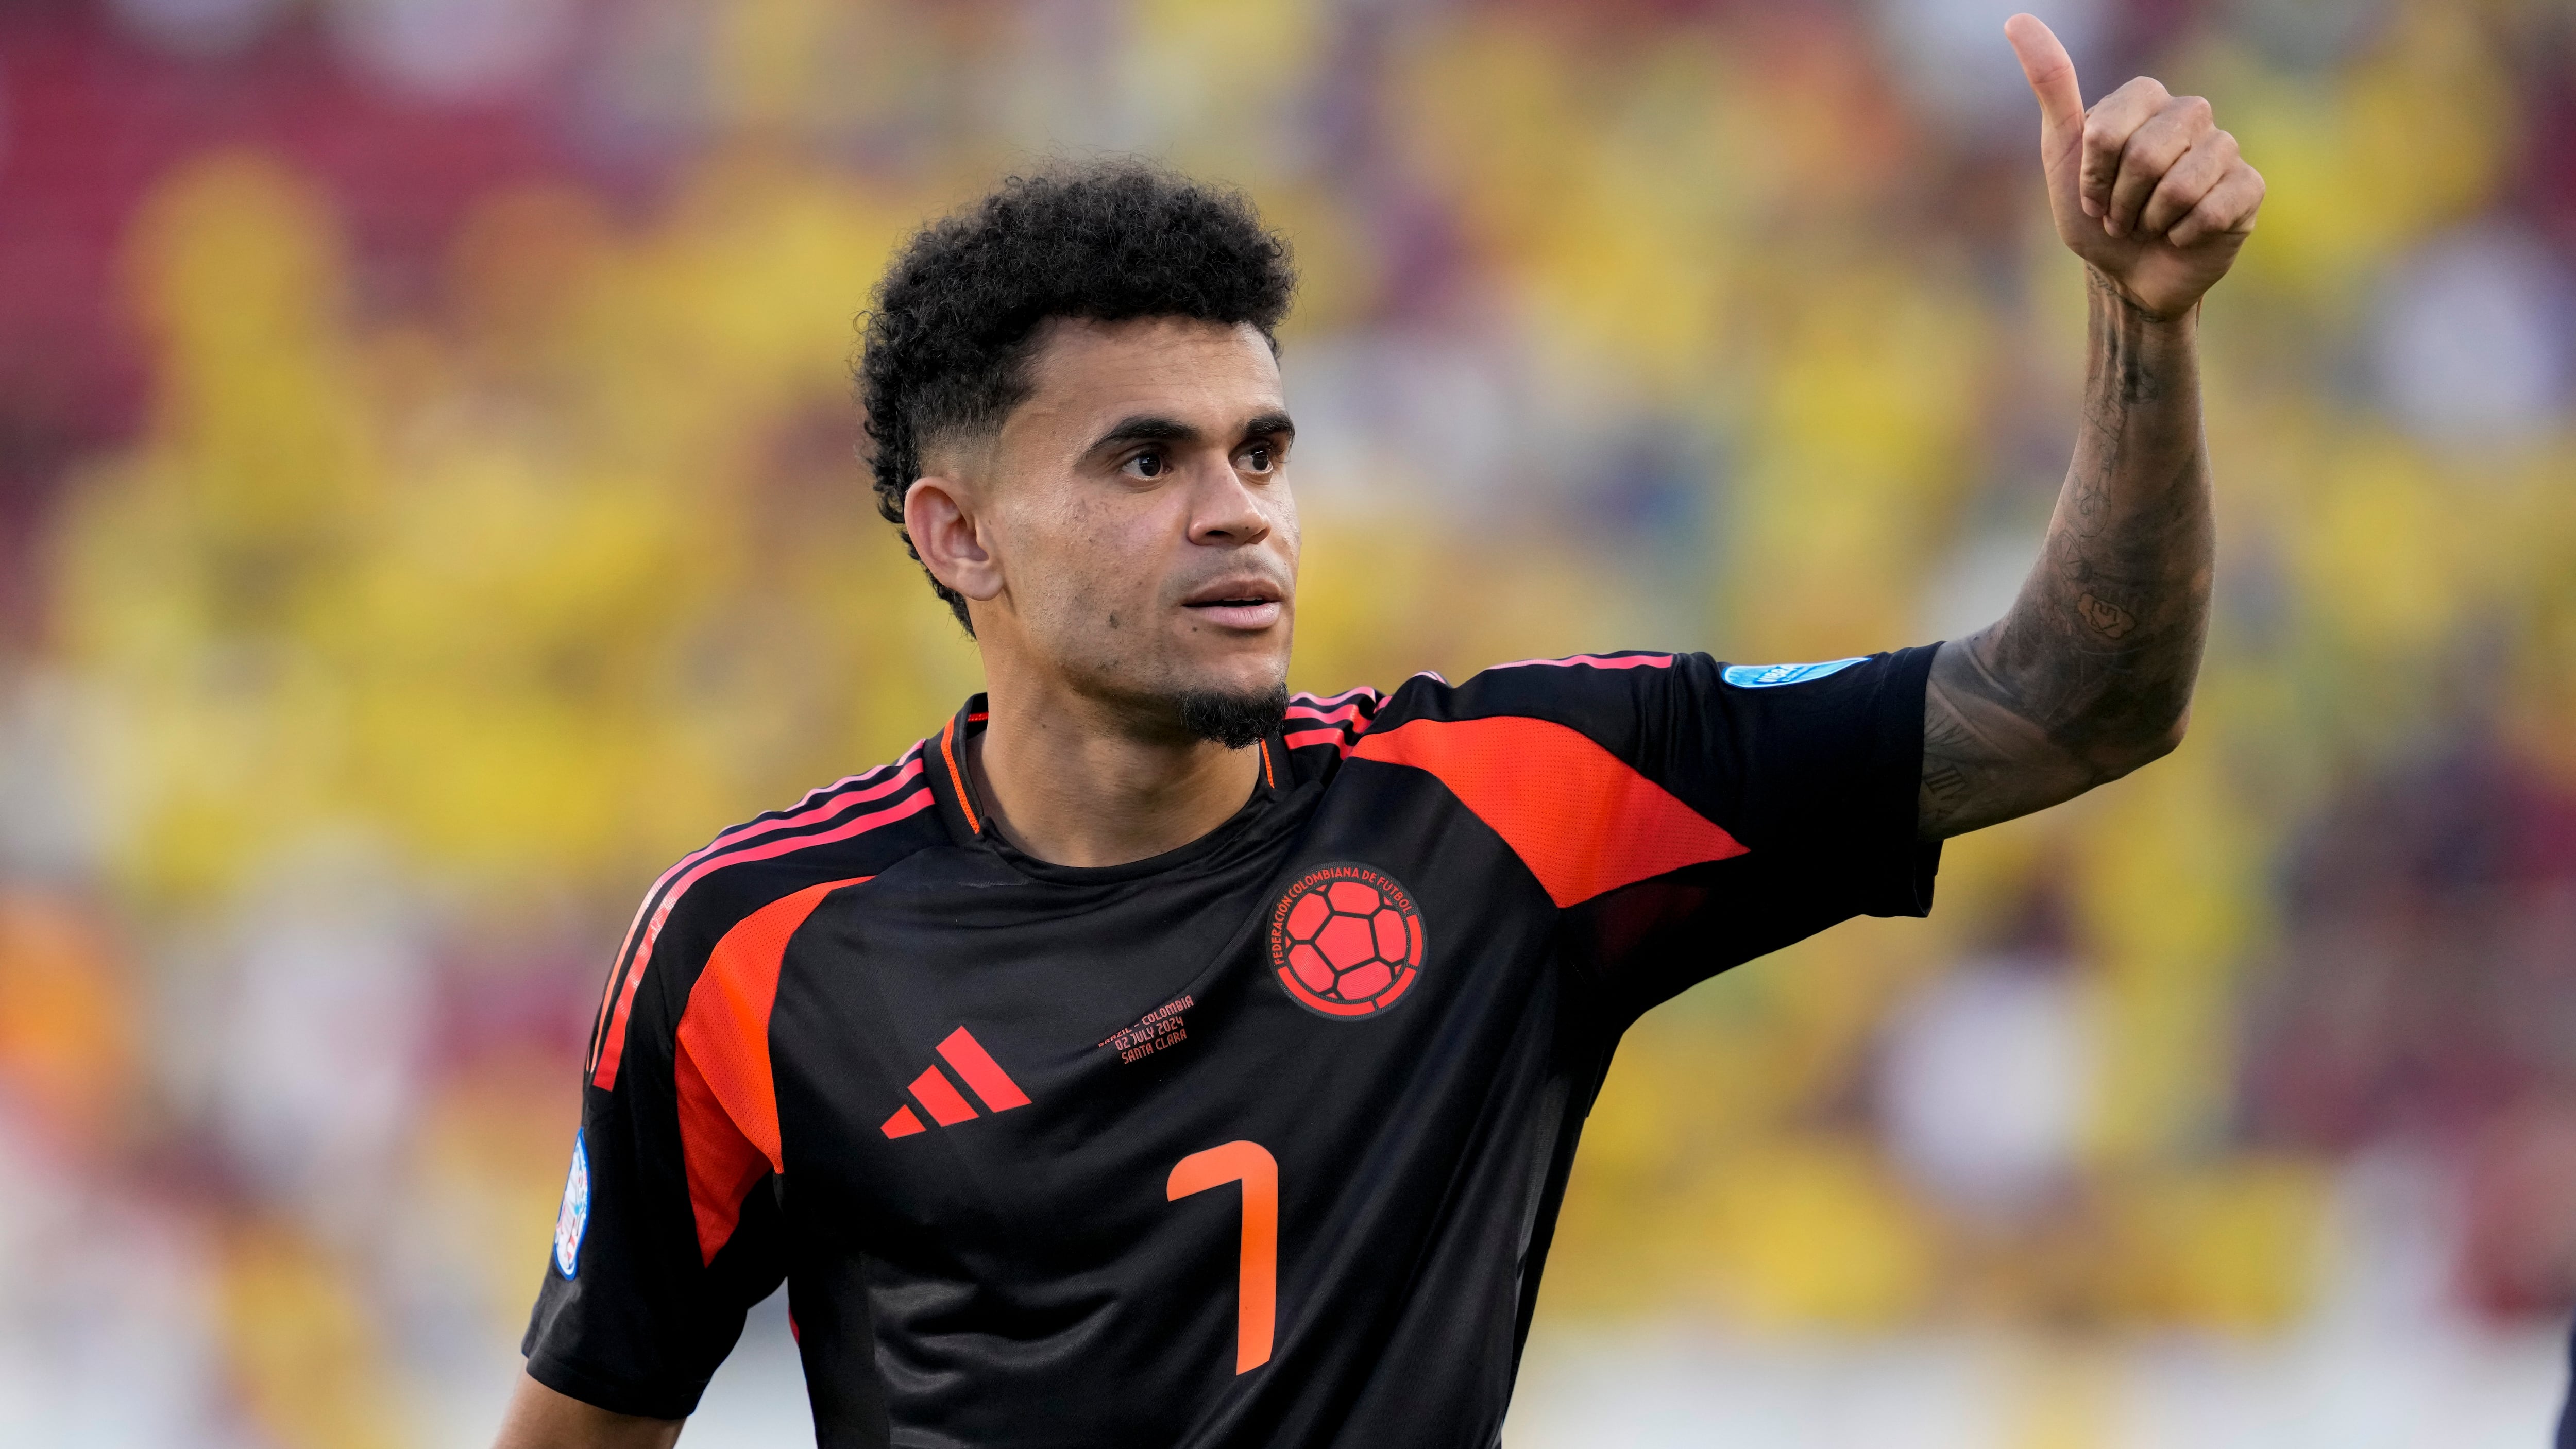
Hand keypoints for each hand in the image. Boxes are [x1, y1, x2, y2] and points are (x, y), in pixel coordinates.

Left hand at [2005, 13, 2263, 320]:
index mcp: (2147, 100)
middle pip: (2147, 154)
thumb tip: (2017, 20)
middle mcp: (2191, 115)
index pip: (2111, 129)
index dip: (2094, 173)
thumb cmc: (2094, 214)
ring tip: (2149, 226)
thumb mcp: (2062, 152)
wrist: (2124, 275)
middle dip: (2121, 200)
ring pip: (2183, 183)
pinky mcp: (2249, 188)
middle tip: (2120, 217)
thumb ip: (2051, 85)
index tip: (2090, 194)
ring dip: (2151, 220)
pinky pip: (2215, 208)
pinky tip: (2181, 236)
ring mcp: (2225, 149)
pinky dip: (2185, 234)